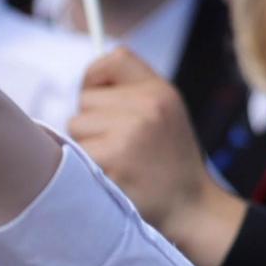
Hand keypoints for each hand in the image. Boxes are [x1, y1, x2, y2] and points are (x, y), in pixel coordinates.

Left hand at [66, 49, 241, 265]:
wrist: (190, 207)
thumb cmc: (169, 162)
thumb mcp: (165, 114)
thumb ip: (132, 93)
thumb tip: (85, 86)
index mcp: (160, 90)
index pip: (114, 58)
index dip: (96, 78)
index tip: (99, 101)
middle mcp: (146, 105)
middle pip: (86, 98)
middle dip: (92, 121)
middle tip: (118, 145)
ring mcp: (129, 132)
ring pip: (75, 124)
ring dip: (86, 144)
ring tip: (116, 161)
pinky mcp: (111, 158)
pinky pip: (74, 151)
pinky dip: (83, 166)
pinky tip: (110, 175)